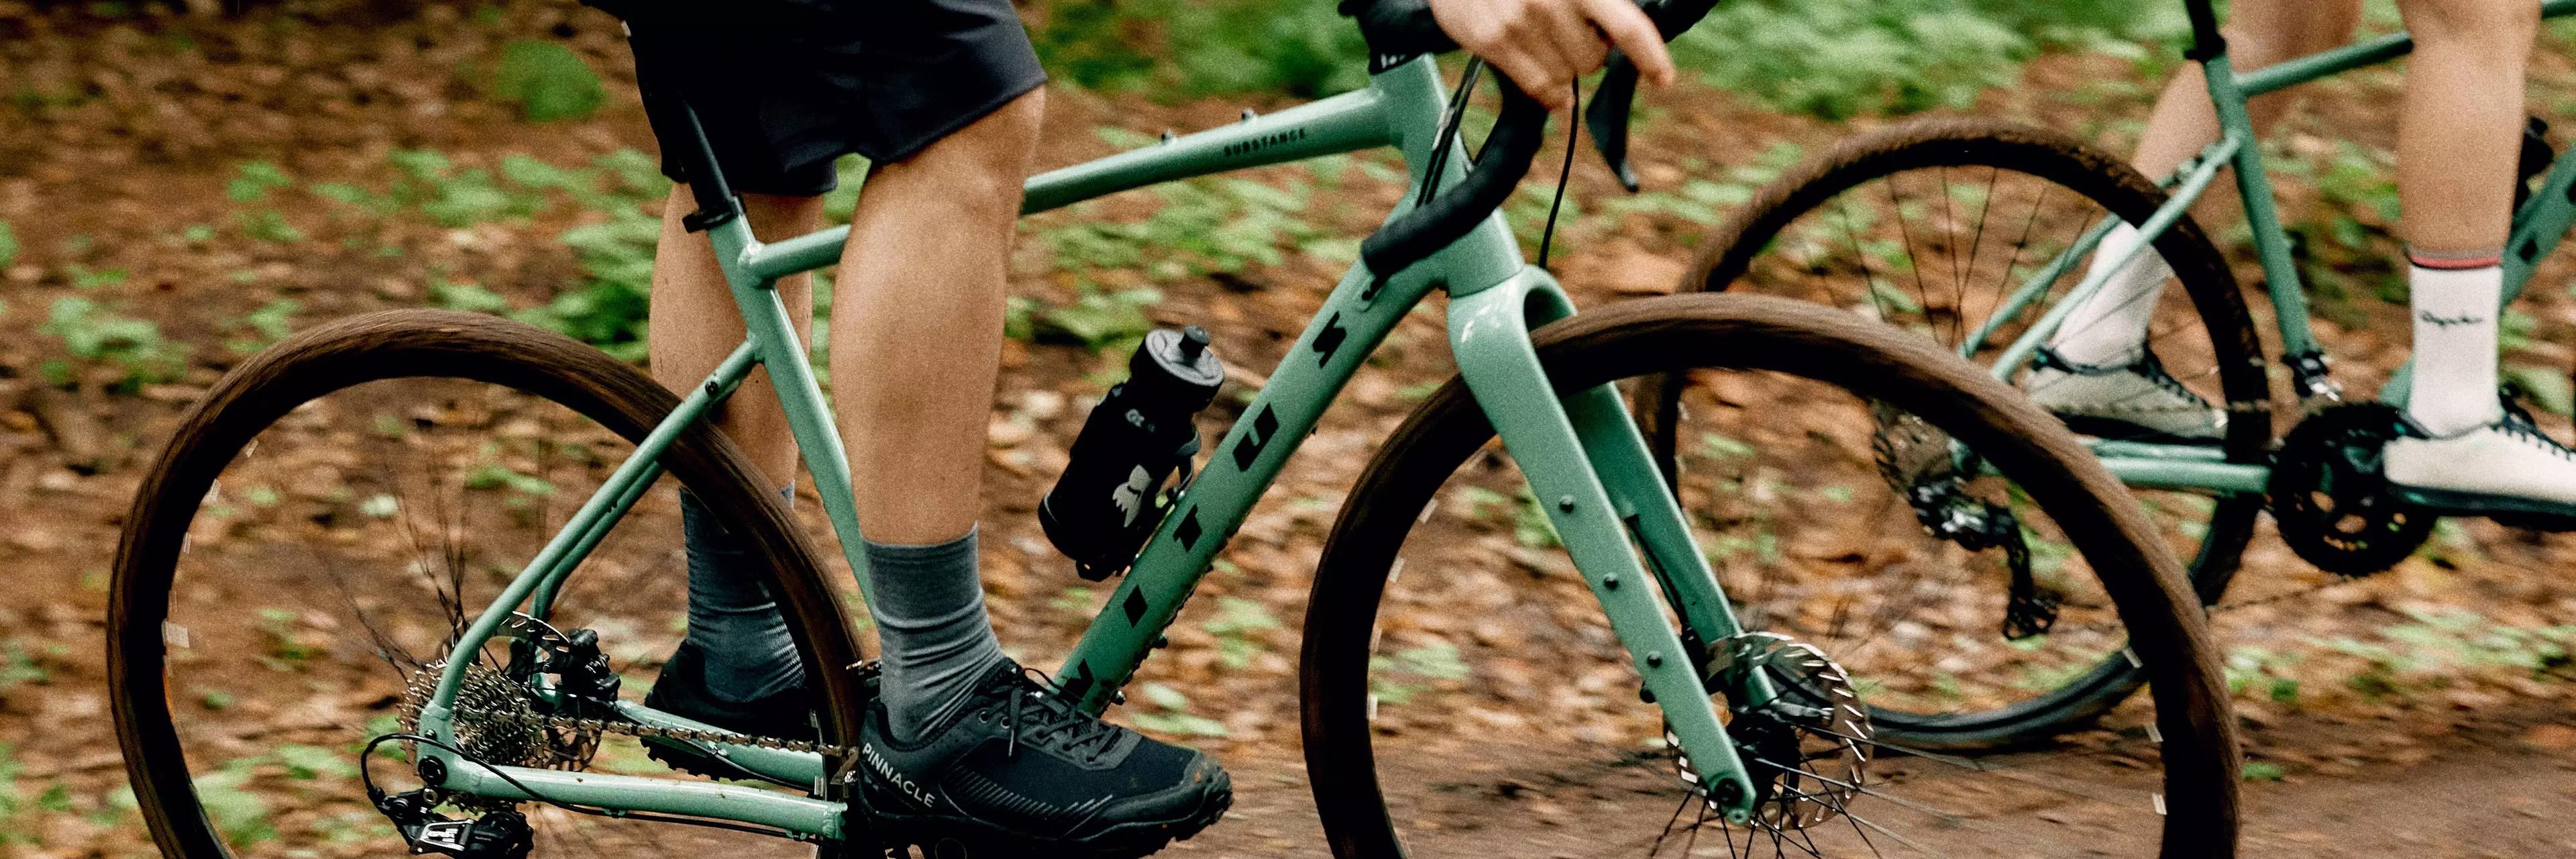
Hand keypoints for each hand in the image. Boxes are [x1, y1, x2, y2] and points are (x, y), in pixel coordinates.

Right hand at [1426, 0, 1678, 110]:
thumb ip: (1596, 3)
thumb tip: (1619, 40)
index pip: (1628, 28)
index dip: (1651, 57)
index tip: (1664, 79)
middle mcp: (1551, 1)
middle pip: (1593, 60)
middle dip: (1588, 52)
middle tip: (1570, 33)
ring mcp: (1518, 23)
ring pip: (1565, 79)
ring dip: (1562, 68)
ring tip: (1545, 42)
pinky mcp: (1491, 40)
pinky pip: (1536, 87)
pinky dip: (1548, 94)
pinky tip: (1549, 88)